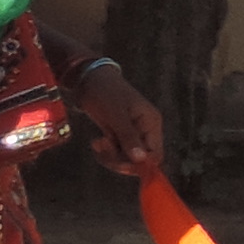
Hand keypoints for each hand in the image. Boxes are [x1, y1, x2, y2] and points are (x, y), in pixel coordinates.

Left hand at [76, 57, 165, 178]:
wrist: (89, 80)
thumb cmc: (105, 92)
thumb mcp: (116, 115)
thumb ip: (129, 137)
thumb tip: (141, 160)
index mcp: (151, 123)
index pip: (154, 154)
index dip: (139, 164)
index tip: (120, 163)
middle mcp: (146, 131)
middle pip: (141, 160)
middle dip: (121, 160)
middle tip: (103, 149)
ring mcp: (133, 134)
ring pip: (127, 159)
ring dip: (111, 156)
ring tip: (97, 143)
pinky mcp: (121, 136)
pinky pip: (118, 153)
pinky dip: (106, 153)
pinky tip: (96, 142)